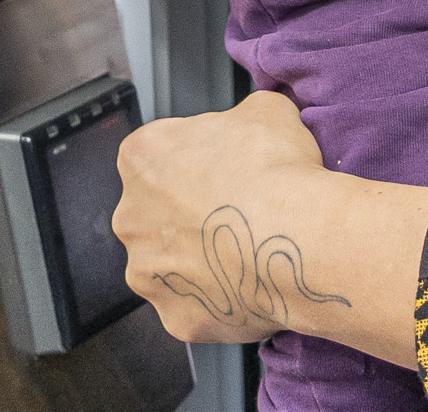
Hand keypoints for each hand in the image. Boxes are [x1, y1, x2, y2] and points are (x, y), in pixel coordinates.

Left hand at [112, 93, 427, 360]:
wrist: (296, 237)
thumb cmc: (277, 171)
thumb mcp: (266, 110)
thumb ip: (238, 117)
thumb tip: (248, 124)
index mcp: (143, 157)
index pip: (158, 155)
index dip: (196, 161)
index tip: (223, 169)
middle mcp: (131, 216)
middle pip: (155, 213)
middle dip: (189, 214)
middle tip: (236, 212)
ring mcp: (149, 272)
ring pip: (170, 264)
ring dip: (199, 259)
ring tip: (246, 251)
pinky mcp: (175, 316)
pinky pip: (195, 305)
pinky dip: (218, 297)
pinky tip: (249, 282)